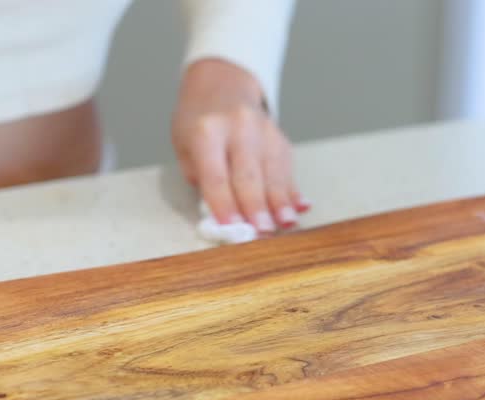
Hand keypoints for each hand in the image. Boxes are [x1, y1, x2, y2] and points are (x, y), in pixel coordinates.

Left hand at [172, 58, 308, 232]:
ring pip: (273, 172)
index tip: (231, 228)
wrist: (222, 83)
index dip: (224, 204)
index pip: (216, 175)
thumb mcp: (185, 146)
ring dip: (280, 202)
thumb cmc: (198, 122)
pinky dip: (292, 190)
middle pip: (248, 175)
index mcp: (207, 131)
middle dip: (256, 207)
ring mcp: (264, 130)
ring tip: (286, 224)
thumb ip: (201, 180)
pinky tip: (299, 207)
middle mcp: (238, 127)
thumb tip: (221, 216)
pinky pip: (287, 168)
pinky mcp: (280, 137)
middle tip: (262, 232)